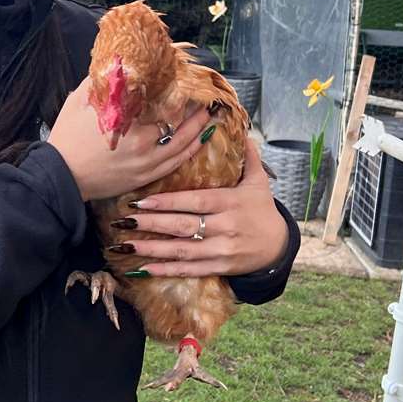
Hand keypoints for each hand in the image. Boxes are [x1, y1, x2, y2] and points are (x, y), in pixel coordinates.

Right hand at [47, 76, 210, 200]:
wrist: (60, 177)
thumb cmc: (67, 139)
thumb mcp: (79, 101)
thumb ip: (102, 82)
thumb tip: (117, 62)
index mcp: (130, 124)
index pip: (164, 105)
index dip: (181, 95)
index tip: (190, 83)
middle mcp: (144, 145)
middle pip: (179, 126)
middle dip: (196, 113)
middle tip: (208, 100)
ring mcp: (146, 164)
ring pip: (183, 147)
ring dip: (199, 132)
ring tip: (210, 118)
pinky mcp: (144, 178)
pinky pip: (175, 165)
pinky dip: (190, 152)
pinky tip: (199, 142)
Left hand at [114, 140, 288, 276]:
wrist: (279, 245)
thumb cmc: (263, 210)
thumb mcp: (258, 182)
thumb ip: (248, 158)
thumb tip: (241, 132)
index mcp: (230, 203)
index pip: (194, 201)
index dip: (166, 202)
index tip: (140, 202)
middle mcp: (225, 227)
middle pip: (182, 225)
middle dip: (150, 224)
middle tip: (123, 221)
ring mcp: (222, 250)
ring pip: (182, 250)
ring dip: (152, 249)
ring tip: (126, 245)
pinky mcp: (220, 267)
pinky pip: (190, 269)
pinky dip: (167, 270)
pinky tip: (145, 269)